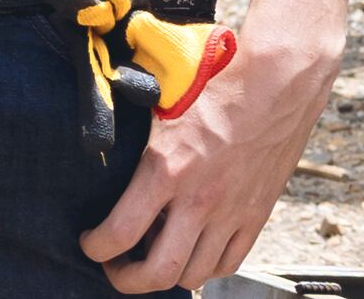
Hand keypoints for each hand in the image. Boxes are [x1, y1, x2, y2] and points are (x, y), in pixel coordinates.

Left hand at [78, 24, 336, 292]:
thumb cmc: (212, 84)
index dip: (97, 248)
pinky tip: (190, 252)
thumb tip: (97, 138)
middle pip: (161, 272)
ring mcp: (232, 213)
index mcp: (166, 170)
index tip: (89, 245)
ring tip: (150, 260)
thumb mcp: (156, 102)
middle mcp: (200, 200)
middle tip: (113, 270)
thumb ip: (128, 125)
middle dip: (128, 280)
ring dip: (168, 276)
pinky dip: (206, 267)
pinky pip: (229, 262)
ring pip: (196, 273)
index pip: (121, 232)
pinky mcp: (256, 216)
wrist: (275, 85)